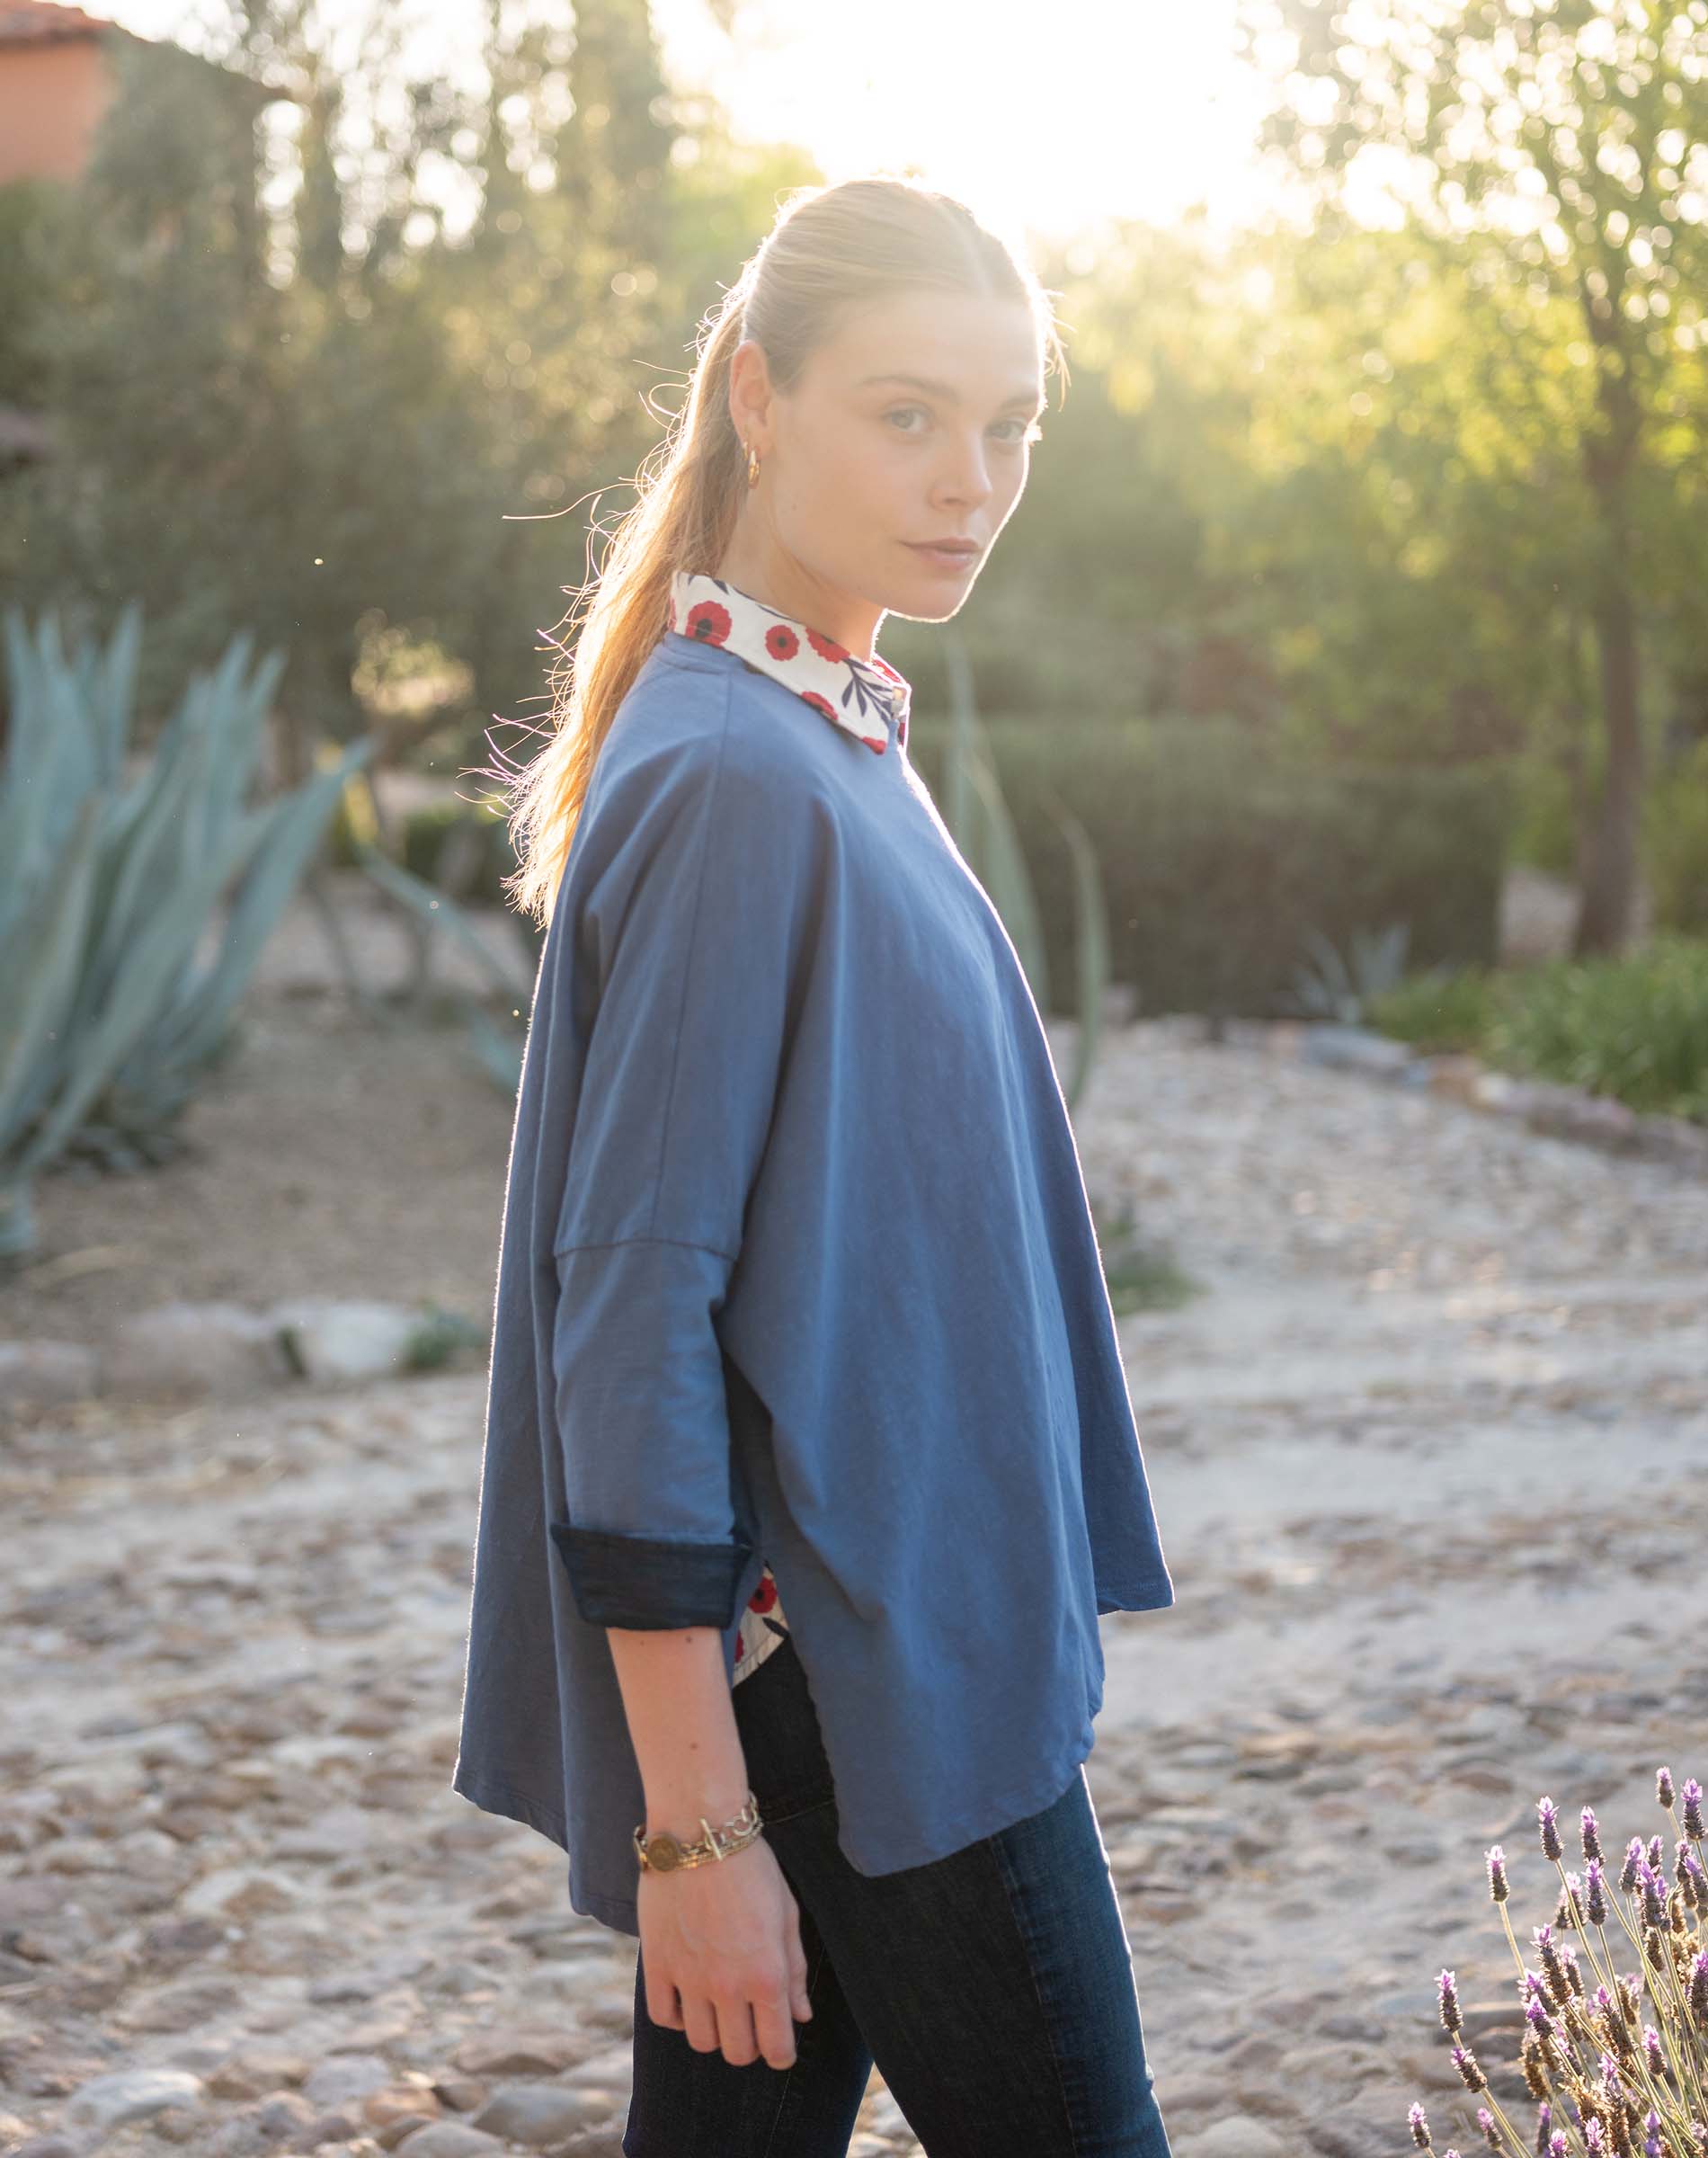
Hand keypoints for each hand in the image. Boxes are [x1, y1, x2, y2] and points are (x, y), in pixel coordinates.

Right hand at [637, 1831, 812, 2068]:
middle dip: (749, 2046)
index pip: (776, 2046)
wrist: (700, 1832)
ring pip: (701, 2041)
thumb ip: (794, 1970)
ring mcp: (689, 1978)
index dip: (781, 2053)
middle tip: (750, 2023)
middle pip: (737, 2052)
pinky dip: (677, 2017)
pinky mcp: (657, 1964)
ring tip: (719, 2008)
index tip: (780, 2046)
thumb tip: (800, 2014)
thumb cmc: (752, 1867)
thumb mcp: (786, 1913)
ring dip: (714, 2032)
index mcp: (766, 1974)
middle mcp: (727, 1986)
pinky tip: (688, 1997)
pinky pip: (664, 2015)